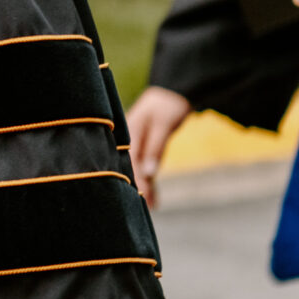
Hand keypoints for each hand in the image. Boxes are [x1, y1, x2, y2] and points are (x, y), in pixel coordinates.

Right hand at [124, 87, 192, 208]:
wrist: (171, 91)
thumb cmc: (167, 105)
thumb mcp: (164, 125)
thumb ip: (156, 148)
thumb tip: (149, 173)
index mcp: (129, 134)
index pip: (130, 163)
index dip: (137, 181)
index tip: (143, 197)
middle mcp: (128, 140)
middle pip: (130, 168)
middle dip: (139, 187)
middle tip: (149, 207)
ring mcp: (133, 143)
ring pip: (136, 168)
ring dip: (145, 185)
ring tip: (153, 206)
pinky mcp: (141, 146)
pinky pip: (143, 164)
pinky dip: (148, 178)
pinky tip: (153, 192)